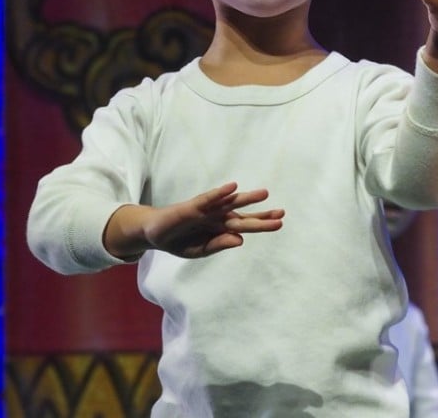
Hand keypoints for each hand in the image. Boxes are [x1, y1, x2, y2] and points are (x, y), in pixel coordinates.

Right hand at [105, 182, 283, 259]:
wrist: (155, 235)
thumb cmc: (181, 242)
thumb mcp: (201, 250)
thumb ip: (219, 244)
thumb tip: (240, 240)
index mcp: (222, 229)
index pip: (247, 225)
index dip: (263, 223)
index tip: (280, 222)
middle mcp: (218, 217)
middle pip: (243, 215)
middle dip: (262, 215)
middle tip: (282, 214)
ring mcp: (207, 210)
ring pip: (230, 203)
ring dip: (247, 198)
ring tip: (265, 194)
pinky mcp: (193, 206)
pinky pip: (209, 198)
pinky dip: (220, 193)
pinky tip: (233, 187)